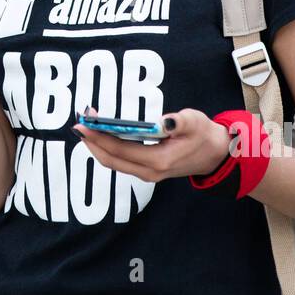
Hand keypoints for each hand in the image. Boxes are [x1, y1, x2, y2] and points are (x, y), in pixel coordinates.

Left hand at [72, 107, 233, 183]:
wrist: (216, 154)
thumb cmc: (204, 135)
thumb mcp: (196, 122)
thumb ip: (180, 121)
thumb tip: (165, 121)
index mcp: (158, 160)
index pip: (120, 150)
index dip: (99, 137)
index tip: (83, 124)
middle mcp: (149, 171)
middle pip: (111, 159)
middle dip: (92, 142)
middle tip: (78, 123)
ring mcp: (147, 173)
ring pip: (113, 163)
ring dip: (97, 146)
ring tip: (85, 128)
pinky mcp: (147, 170)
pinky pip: (120, 162)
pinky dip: (107, 149)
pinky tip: (100, 136)